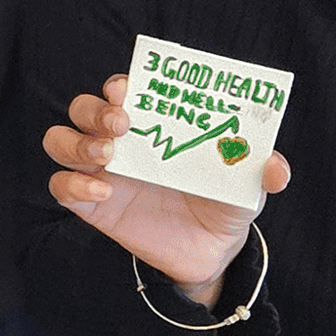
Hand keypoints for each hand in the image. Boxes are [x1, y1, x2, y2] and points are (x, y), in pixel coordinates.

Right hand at [45, 74, 288, 304]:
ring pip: (59, 140)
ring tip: (107, 155)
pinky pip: (62, 186)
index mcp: (153, 123)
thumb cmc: (224, 201)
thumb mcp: (249, 182)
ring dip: (75, 141)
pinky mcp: (92, 206)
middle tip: (122, 124)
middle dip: (95, 109)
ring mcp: (102, 172)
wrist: (212, 252)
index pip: (122, 89)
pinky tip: (103, 192)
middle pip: (83, 108)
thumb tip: (275, 167)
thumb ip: (263, 169)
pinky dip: (73, 184)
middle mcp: (121, 141)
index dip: (119, 83)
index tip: (128, 89)